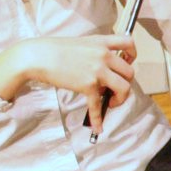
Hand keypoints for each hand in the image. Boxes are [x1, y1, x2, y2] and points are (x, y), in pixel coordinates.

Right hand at [0, 34, 136, 134]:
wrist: (38, 57)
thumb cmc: (54, 50)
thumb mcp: (81, 43)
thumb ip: (96, 52)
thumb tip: (105, 69)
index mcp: (101, 42)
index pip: (129, 43)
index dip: (132, 55)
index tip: (128, 63)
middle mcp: (103, 55)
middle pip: (129, 72)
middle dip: (125, 83)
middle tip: (116, 89)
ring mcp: (97, 71)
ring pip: (124, 88)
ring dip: (120, 98)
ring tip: (111, 102)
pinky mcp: (88, 85)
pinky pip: (98, 106)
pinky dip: (99, 119)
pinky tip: (99, 127)